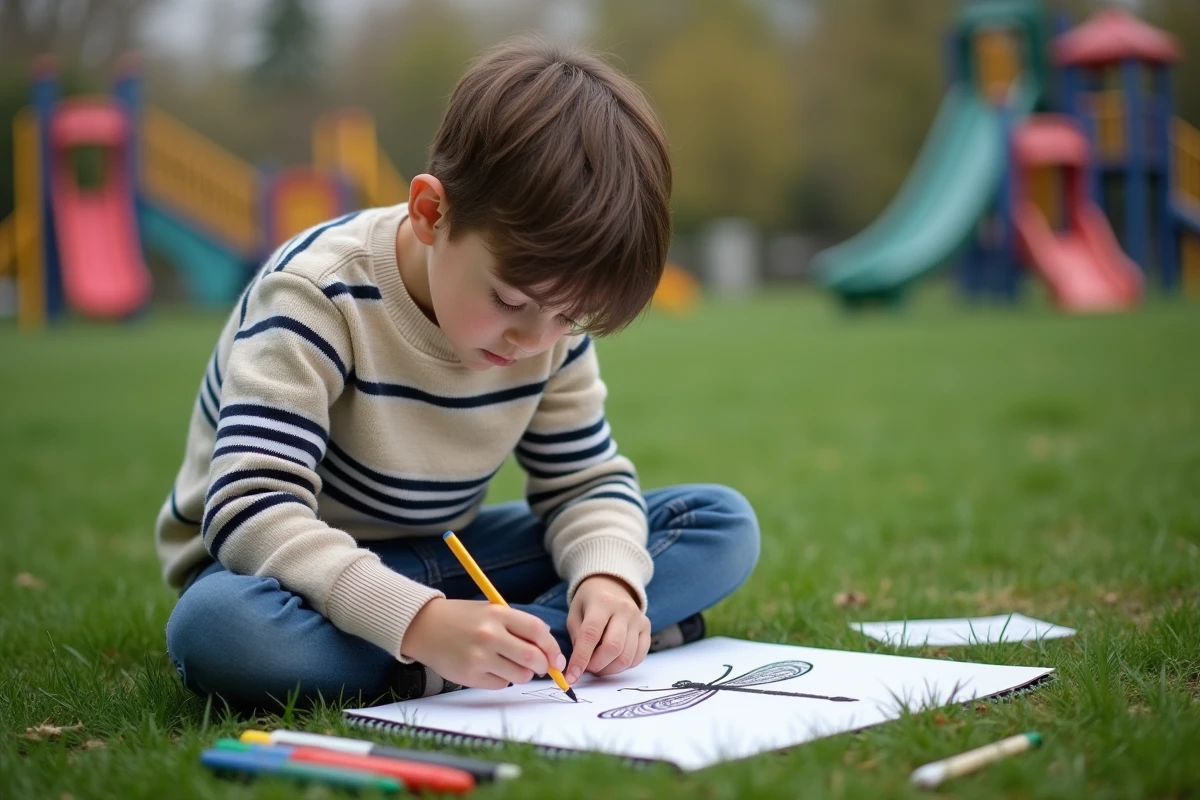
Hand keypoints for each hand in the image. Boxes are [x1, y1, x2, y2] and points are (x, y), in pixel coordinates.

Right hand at [401, 598, 565, 689]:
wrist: (425, 627)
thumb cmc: (463, 618)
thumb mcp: (491, 611)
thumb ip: (518, 626)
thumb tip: (548, 650)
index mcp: (498, 614)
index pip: (538, 631)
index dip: (552, 647)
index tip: (556, 658)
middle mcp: (489, 635)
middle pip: (533, 657)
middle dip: (544, 666)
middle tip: (543, 667)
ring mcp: (479, 657)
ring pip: (520, 675)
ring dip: (523, 673)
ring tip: (511, 664)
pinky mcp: (470, 676)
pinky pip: (501, 684)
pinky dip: (503, 679)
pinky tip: (490, 668)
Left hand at [565, 575, 649, 683]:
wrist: (612, 585)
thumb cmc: (589, 603)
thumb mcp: (575, 614)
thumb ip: (576, 638)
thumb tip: (579, 667)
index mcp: (602, 602)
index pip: (591, 635)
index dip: (581, 658)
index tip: (572, 676)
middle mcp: (624, 609)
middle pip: (613, 648)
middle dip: (597, 665)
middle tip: (587, 668)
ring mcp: (638, 618)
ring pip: (626, 656)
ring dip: (609, 669)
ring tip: (598, 666)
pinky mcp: (647, 627)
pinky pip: (638, 657)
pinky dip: (623, 666)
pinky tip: (612, 662)